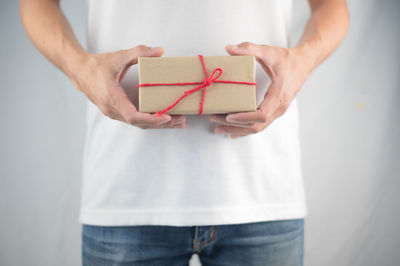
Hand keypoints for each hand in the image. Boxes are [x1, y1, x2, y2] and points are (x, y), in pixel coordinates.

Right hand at [70, 45, 185, 128]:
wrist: (79, 71)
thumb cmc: (97, 65)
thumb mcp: (118, 57)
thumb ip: (139, 52)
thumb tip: (160, 50)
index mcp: (112, 98)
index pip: (132, 116)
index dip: (150, 119)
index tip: (166, 117)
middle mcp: (112, 110)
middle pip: (140, 124)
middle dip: (161, 124)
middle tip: (181, 121)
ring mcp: (114, 113)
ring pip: (138, 124)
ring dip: (158, 125)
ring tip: (178, 122)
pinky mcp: (117, 112)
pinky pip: (136, 120)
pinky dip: (150, 121)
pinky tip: (164, 118)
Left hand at [210, 42, 312, 137]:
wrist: (304, 63)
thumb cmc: (288, 59)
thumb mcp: (269, 51)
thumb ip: (249, 49)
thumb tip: (228, 48)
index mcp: (279, 95)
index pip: (261, 114)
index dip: (244, 118)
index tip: (229, 117)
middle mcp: (280, 107)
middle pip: (256, 125)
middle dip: (234, 125)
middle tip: (215, 120)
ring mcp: (278, 111)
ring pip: (257, 128)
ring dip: (237, 130)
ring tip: (218, 128)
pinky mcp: (275, 111)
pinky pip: (260, 125)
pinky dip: (245, 129)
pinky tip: (233, 132)